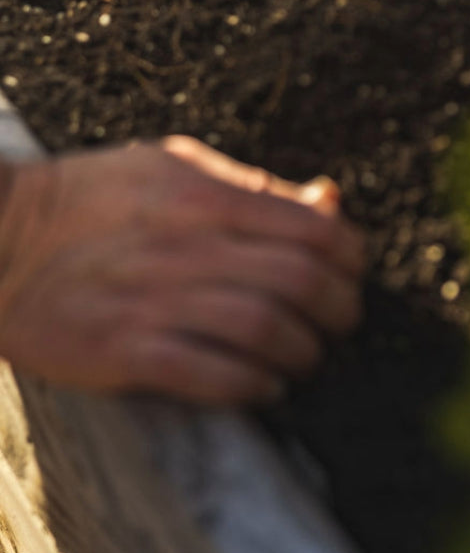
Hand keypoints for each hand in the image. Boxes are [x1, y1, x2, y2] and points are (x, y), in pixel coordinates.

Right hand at [0, 136, 367, 405]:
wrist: (0, 238)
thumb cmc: (96, 197)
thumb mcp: (177, 166)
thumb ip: (255, 186)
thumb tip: (329, 200)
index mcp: (208, 196)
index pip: (314, 228)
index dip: (351, 256)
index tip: (352, 272)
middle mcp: (190, 245)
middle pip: (301, 281)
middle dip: (339, 309)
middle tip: (340, 321)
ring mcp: (156, 299)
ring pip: (266, 329)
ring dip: (303, 351)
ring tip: (305, 356)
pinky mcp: (122, 350)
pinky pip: (210, 375)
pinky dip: (252, 385)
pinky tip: (265, 385)